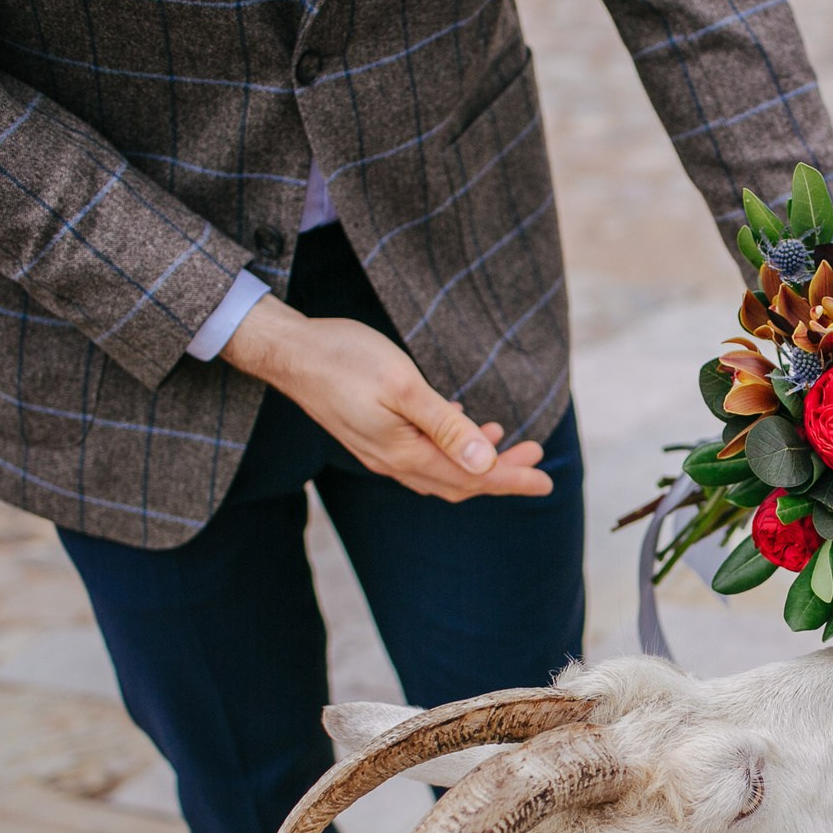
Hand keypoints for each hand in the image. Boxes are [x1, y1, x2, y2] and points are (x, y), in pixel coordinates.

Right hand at [221, 295, 551, 499]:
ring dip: (478, 461)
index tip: (547, 479)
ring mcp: (380, 451)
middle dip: (502, 472)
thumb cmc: (344, 358)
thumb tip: (485, 462)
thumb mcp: (404, 387)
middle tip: (537, 454)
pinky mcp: (373, 436)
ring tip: (509, 441)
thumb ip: (446, 427)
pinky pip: (422, 455)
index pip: (472, 478)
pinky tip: (464, 424)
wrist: (286, 351)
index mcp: (405, 453)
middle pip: (460, 480)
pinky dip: (451, 448)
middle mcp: (393, 462)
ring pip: (441, 469)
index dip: (513, 479)